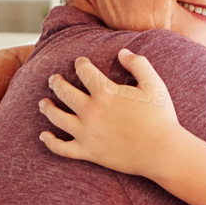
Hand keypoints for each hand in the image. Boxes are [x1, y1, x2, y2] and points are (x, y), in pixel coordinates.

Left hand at [38, 49, 181, 176]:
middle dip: (56, 83)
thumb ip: (138, 64)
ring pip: (57, 118)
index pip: (84, 71)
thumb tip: (122, 52)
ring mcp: (87, 133)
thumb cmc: (161, 117)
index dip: (81, 64)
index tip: (80, 62)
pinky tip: (44, 136)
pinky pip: (62, 148)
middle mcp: (91, 111)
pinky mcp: (88, 152)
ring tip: (43, 103)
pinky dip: (50, 142)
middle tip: (53, 79)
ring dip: (48, 109)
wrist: (162, 151)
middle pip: (64, 92)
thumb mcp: (154, 84)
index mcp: (105, 93)